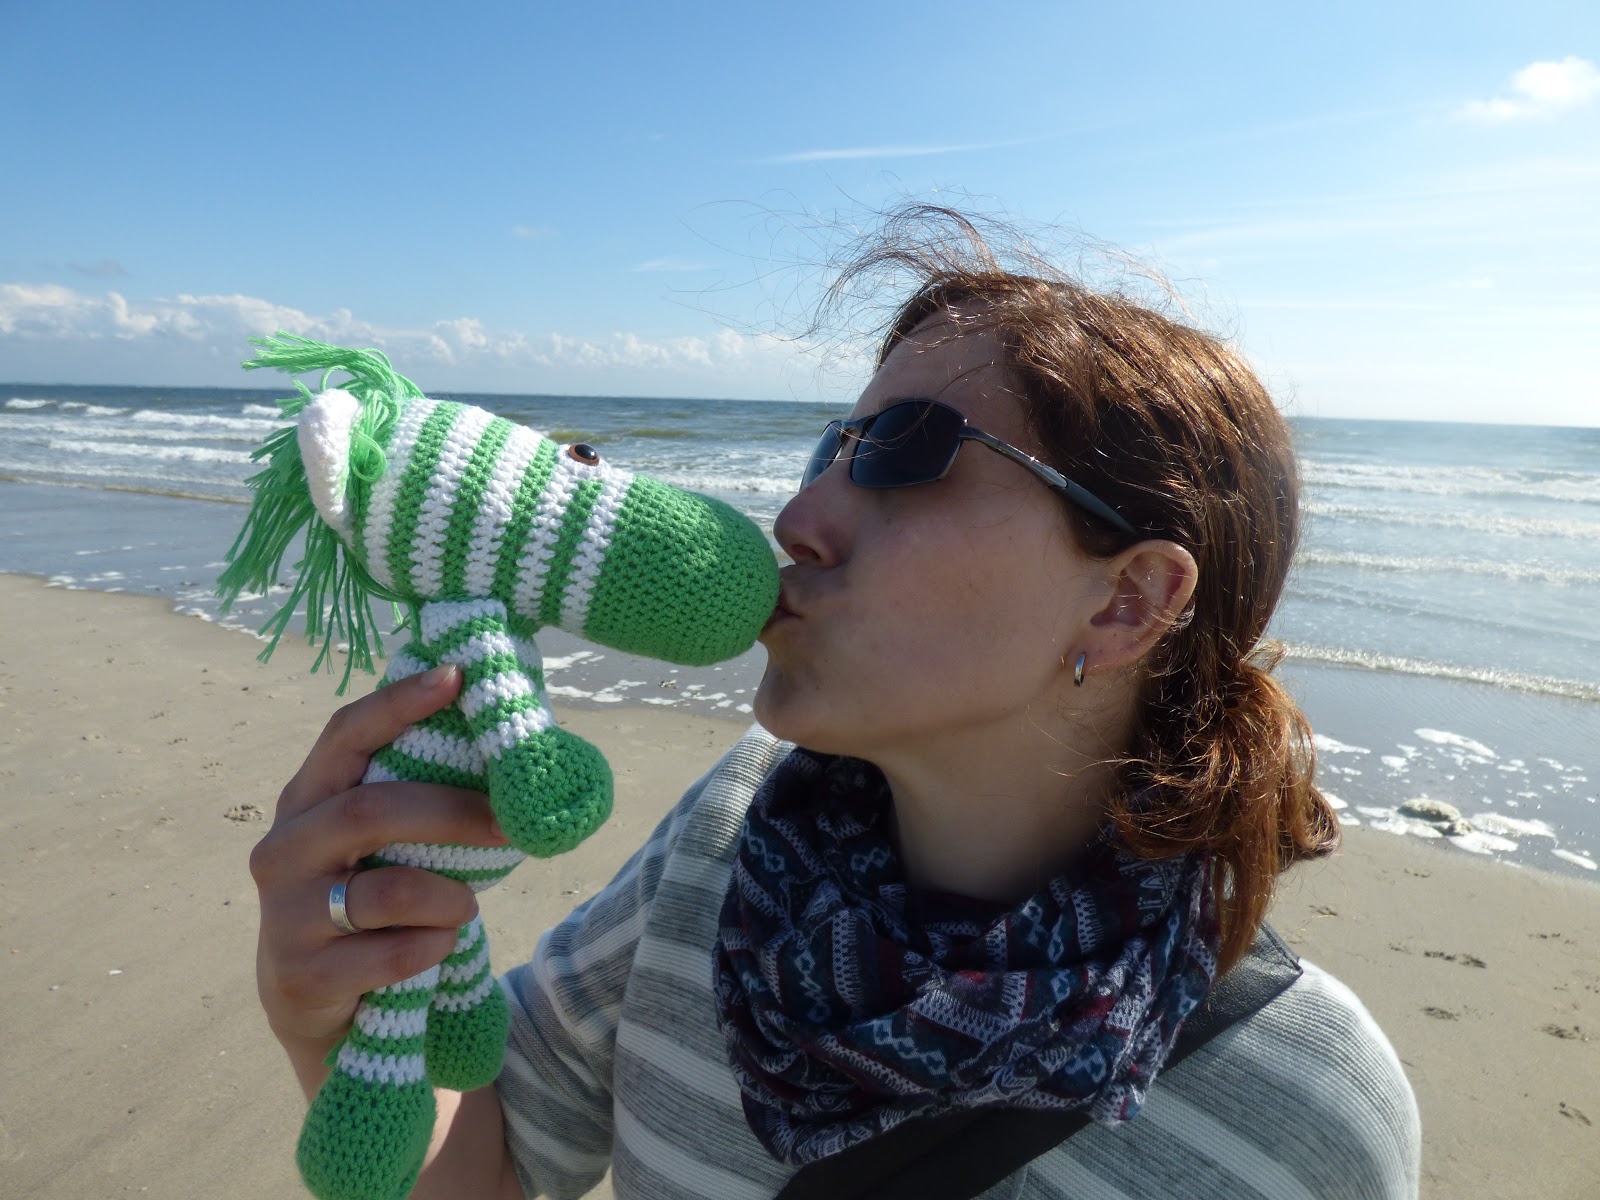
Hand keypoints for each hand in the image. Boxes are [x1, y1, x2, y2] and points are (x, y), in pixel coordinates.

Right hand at [249, 663, 508, 1051]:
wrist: (315, 1002)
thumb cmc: (369, 901)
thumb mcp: (382, 843)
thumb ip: (420, 797)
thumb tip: (516, 751)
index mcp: (308, 800)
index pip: (346, 734)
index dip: (398, 703)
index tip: (456, 676)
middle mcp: (285, 849)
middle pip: (372, 811)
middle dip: (453, 814)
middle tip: (508, 826)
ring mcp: (286, 915)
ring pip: (390, 891)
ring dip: (450, 898)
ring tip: (463, 908)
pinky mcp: (303, 977)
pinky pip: (394, 954)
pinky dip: (434, 949)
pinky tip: (435, 950)